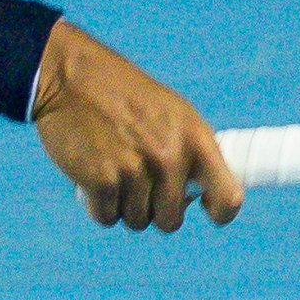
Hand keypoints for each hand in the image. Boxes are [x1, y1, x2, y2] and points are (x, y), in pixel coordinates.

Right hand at [32, 20, 238, 230]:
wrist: (71, 79)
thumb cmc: (121, 95)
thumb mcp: (171, 113)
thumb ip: (189, 150)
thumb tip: (201, 193)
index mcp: (195, 138)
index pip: (228, 198)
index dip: (219, 212)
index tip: (203, 207)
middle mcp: (170, 157)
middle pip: (171, 220)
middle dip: (153, 210)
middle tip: (137, 183)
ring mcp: (135, 170)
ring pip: (136, 220)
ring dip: (122, 206)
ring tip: (112, 171)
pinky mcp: (102, 181)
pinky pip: (107, 217)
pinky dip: (98, 206)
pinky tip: (92, 178)